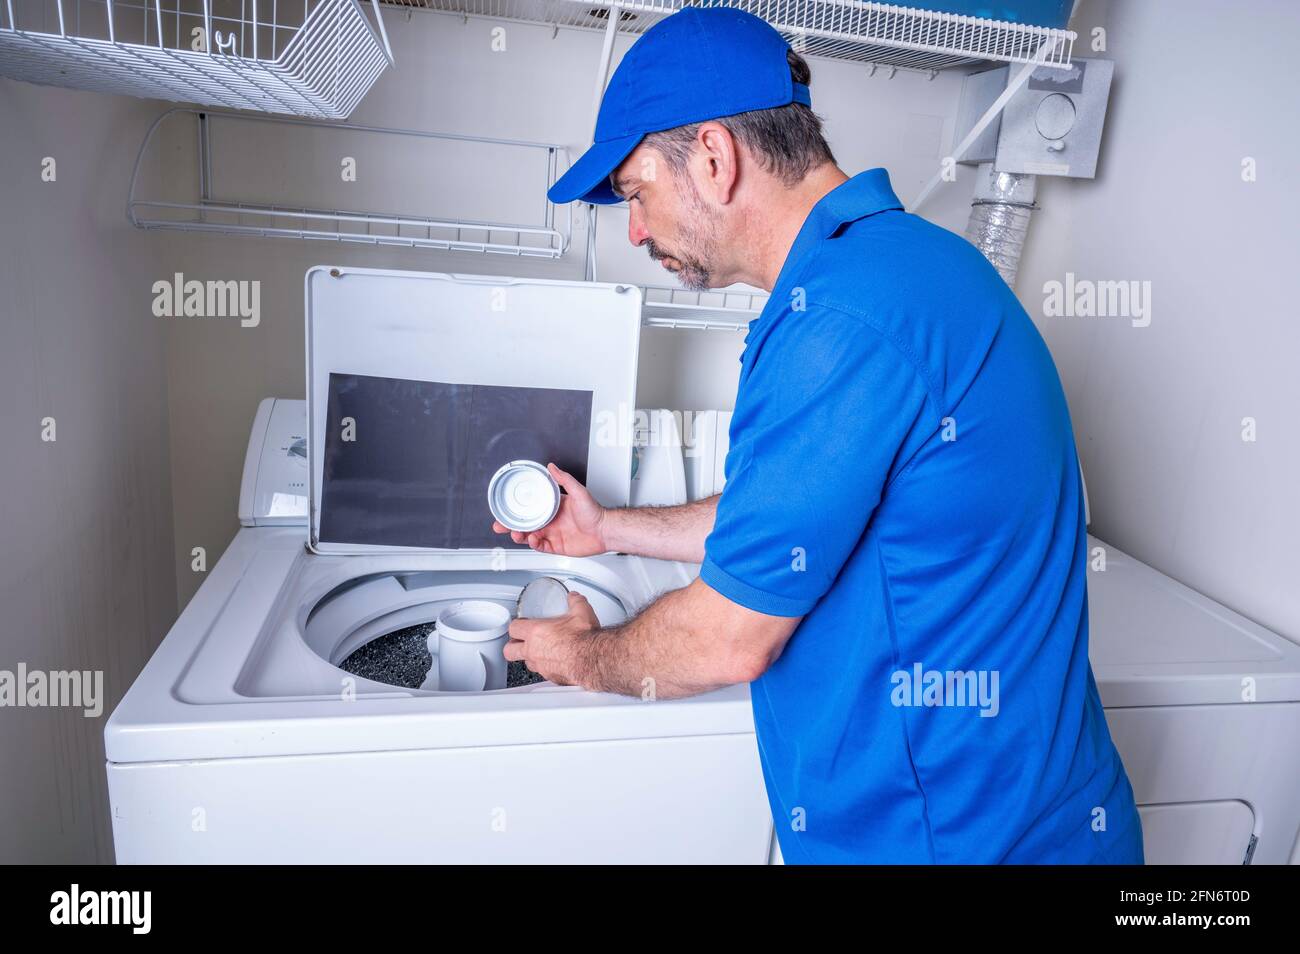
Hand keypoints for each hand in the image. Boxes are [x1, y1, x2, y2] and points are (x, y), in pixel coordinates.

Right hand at [492, 462, 607, 556]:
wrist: (605, 531)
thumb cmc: (595, 512)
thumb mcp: (578, 491)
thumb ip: (564, 479)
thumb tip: (552, 466)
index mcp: (552, 507)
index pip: (529, 508)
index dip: (516, 509)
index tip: (506, 508)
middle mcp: (550, 520)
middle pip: (525, 524)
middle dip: (511, 525)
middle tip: (500, 526)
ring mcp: (552, 534)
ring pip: (529, 536)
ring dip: (520, 535)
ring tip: (517, 533)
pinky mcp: (556, 546)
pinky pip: (540, 546)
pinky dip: (534, 544)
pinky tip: (533, 540)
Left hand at [504, 592, 600, 685]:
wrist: (593, 659)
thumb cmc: (583, 638)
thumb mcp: (581, 612)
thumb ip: (575, 602)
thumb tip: (574, 597)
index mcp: (536, 632)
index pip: (513, 628)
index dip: (516, 626)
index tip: (521, 624)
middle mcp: (534, 651)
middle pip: (509, 651)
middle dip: (512, 646)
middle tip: (519, 642)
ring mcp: (541, 666)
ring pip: (526, 663)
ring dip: (530, 658)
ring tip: (539, 652)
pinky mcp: (551, 677)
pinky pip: (543, 673)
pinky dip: (547, 668)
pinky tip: (556, 663)